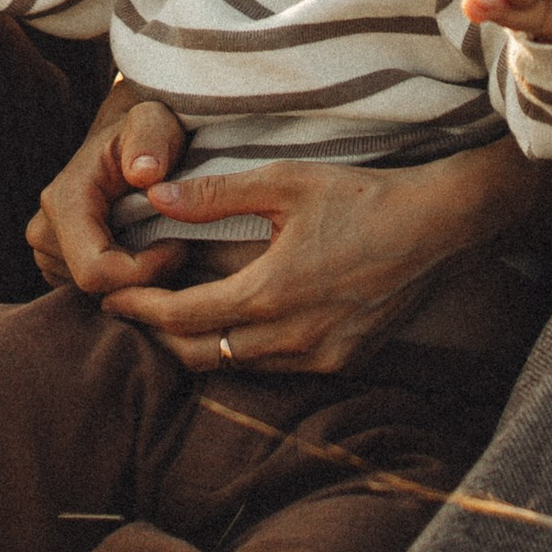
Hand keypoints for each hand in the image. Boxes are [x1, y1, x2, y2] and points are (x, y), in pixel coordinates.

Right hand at [26, 82, 189, 295]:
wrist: (129, 137)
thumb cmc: (148, 129)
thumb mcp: (156, 122)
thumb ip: (150, 141)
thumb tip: (143, 174)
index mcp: (64, 201)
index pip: (96, 272)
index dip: (144, 271)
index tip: (180, 244)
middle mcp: (44, 230)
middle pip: (97, 289)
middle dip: (143, 278)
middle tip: (177, 243)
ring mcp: (47, 251)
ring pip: (97, 295)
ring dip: (136, 280)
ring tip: (160, 241)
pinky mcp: (58, 265)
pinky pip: (95, 293)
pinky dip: (125, 282)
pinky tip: (144, 251)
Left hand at [103, 146, 535, 376]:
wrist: (443, 227)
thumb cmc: (364, 196)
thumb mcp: (286, 182)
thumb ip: (215, 196)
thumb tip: (154, 195)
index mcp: (270, 295)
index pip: (182, 318)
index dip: (139, 308)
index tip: (108, 296)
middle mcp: (292, 339)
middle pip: (200, 356)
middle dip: (159, 335)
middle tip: (130, 311)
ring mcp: (321, 357)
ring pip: (238, 367)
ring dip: (202, 346)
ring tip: (174, 317)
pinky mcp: (344, 362)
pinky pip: (276, 368)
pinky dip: (245, 352)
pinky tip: (237, 325)